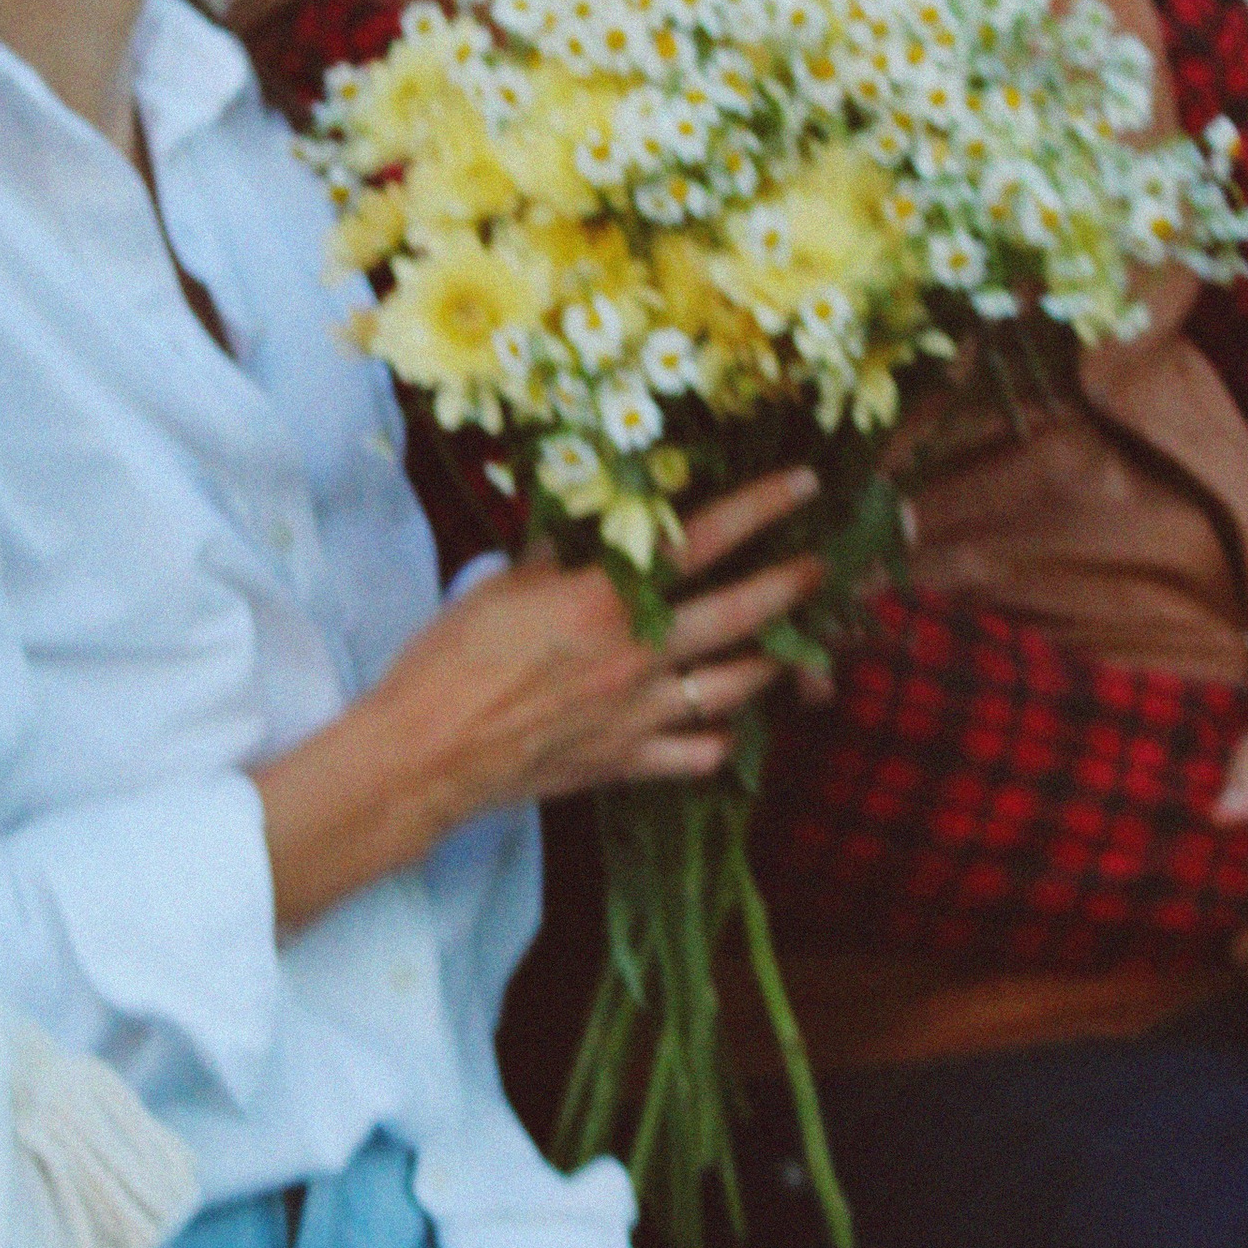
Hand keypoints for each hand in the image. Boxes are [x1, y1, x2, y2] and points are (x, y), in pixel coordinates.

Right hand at [254, 465, 822, 935]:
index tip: (802, 484)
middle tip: (822, 565)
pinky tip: (722, 724)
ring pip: (735, 687)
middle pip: (740, 615)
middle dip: (791, 585)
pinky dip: (718, 737)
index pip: (699, 543)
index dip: (758, 508)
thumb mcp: (501, 586)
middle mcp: (636, 656)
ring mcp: (638, 716)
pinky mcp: (626, 763)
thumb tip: (592, 525)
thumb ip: (558, 555)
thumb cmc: (449, 661)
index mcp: (604, 601)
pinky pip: (698, 754)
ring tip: (791, 645)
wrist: (424, 755)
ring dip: (771, 663)